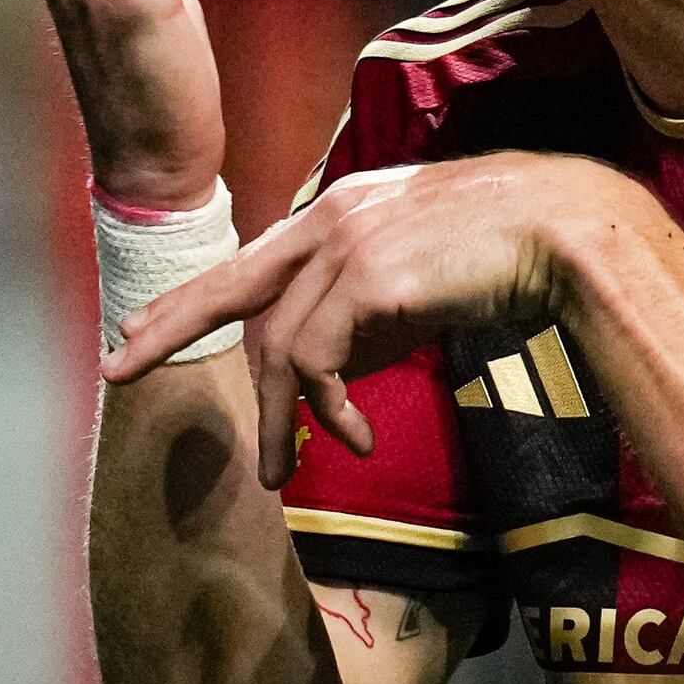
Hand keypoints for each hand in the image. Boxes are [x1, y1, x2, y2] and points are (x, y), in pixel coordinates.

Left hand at [106, 154, 635, 489]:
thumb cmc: (513, 256)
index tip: (145, 324)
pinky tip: (357, 441)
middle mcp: (332, 216)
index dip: (196, 296)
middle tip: (116, 366)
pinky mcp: (364, 277)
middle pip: (229, 283)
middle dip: (168, 328)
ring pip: (277, 343)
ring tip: (281, 474)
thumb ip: (372, 310)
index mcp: (343, 208)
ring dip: (279, 419)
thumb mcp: (424, 278)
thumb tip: (336, 371)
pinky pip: (317, 361)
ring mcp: (345, 242)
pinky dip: (327, 411)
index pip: (251, 258)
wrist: (567, 229)